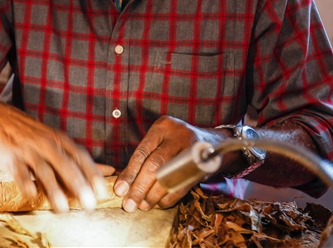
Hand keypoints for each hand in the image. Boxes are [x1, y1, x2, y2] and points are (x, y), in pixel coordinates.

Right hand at [0, 104, 108, 212]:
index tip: (102, 192)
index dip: (92, 174)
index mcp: (60, 140)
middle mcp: (46, 143)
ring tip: (63, 209)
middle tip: (89, 204)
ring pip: (44, 170)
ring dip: (54, 190)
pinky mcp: (10, 156)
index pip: (80, 157)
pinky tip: (31, 194)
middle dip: (78, 185)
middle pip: (65, 165)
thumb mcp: (57, 140)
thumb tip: (109, 170)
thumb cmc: (32, 134)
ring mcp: (28, 150)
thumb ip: (79, 158)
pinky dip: (25, 182)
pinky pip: (19, 171)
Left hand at [113, 116, 235, 211]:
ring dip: (153, 196)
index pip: (142, 152)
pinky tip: (158, 204)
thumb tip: (124, 183)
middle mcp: (177, 135)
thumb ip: (145, 156)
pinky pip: (181, 186)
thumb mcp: (161, 139)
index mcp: (162, 127)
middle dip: (139, 188)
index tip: (120, 190)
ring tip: (142, 206)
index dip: (129, 173)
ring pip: (168, 177)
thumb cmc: (177, 142)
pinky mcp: (202, 166)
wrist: (212, 143)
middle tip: (129, 204)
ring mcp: (192, 150)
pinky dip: (168, 198)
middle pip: (154, 165)